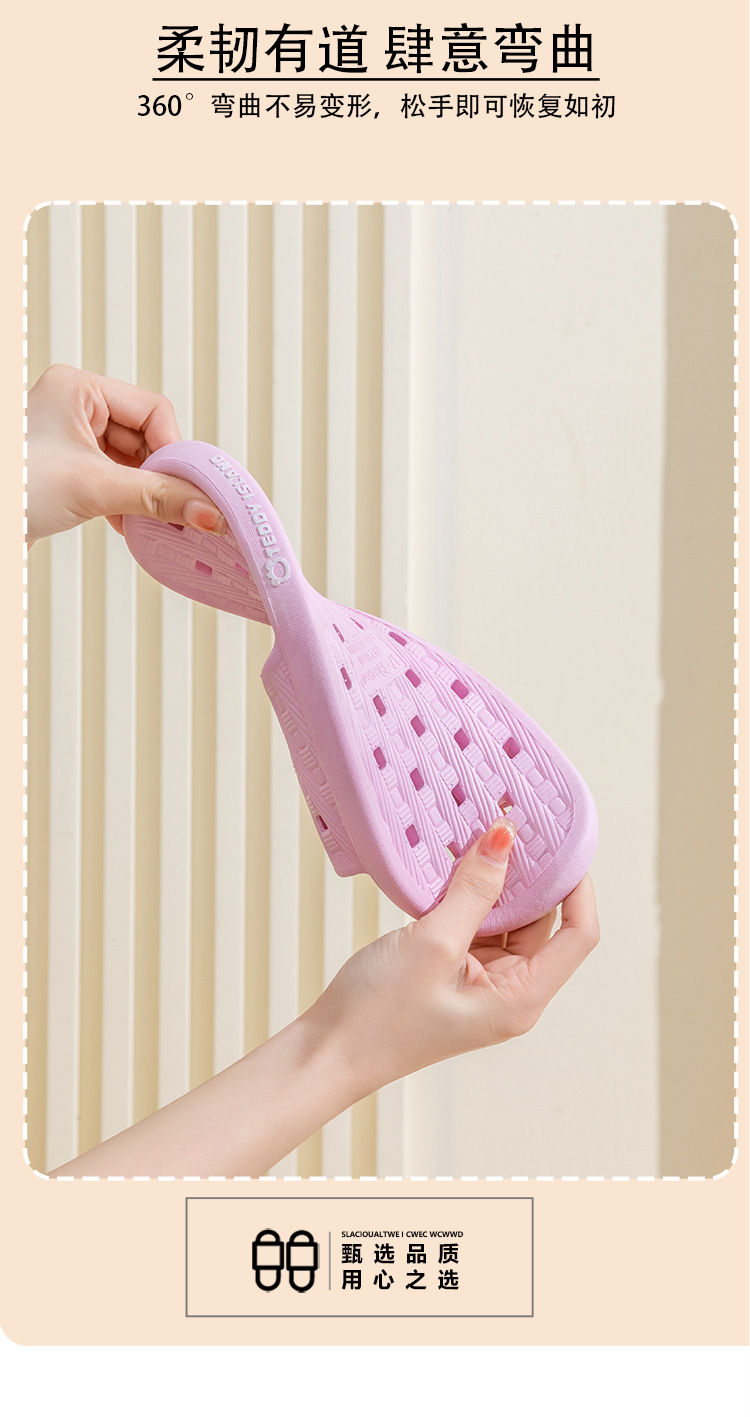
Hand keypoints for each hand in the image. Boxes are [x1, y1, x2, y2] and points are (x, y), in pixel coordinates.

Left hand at [26, 363, 225, 543]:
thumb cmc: (13, 490)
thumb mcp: (94, 489)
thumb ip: (157, 499)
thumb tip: (207, 509)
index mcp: (78, 388)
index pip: (152, 409)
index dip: (173, 448)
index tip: (187, 485)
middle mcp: (75, 407)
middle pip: (144, 438)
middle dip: (160, 477)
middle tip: (179, 509)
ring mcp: (71, 439)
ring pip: (131, 463)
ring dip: (145, 495)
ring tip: (156, 522)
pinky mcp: (69, 469)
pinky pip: (115, 480)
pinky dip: (127, 503)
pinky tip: (132, 526)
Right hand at [50, 819, 597, 1177]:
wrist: (315, 1061)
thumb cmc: (366, 1018)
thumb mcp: (427, 942)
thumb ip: (470, 885)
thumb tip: (504, 832)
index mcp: (518, 996)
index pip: (579, 925)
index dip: (576, 871)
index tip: (559, 821)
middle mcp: (508, 995)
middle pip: (547, 918)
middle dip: (536, 864)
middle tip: (515, 803)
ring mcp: (478, 988)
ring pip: (509, 919)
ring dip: (498, 875)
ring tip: (479, 819)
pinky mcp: (447, 979)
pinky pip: (475, 927)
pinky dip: (469, 892)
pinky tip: (448, 856)